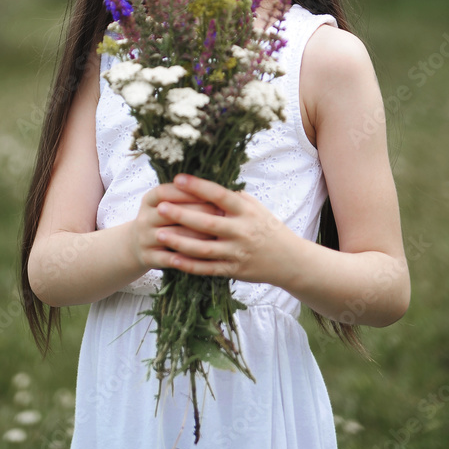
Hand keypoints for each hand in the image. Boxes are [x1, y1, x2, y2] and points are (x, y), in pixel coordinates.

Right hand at [130, 182, 225, 274]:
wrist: (137, 244)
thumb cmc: (162, 219)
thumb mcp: (165, 203)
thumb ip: (184, 194)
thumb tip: (215, 188)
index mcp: (149, 200)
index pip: (165, 192)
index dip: (186, 191)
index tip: (210, 192)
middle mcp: (145, 218)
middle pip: (170, 212)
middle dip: (197, 212)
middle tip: (221, 213)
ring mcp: (145, 238)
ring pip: (172, 236)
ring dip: (195, 235)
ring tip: (217, 235)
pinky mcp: (148, 257)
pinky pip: (169, 258)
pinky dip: (186, 259)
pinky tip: (204, 257)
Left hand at [149, 173, 299, 285]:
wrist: (289, 260)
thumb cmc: (266, 226)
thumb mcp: (254, 207)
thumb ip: (231, 197)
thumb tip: (203, 183)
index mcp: (246, 210)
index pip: (219, 195)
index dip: (198, 186)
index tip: (178, 178)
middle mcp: (242, 231)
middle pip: (208, 223)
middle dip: (182, 215)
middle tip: (160, 207)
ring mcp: (237, 253)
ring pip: (204, 249)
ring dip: (179, 242)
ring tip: (159, 234)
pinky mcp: (234, 270)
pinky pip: (207, 269)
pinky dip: (188, 265)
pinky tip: (171, 259)